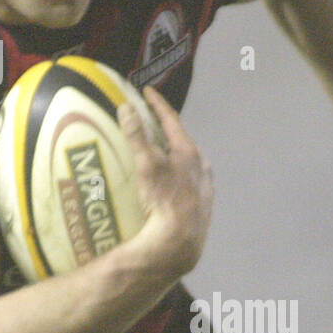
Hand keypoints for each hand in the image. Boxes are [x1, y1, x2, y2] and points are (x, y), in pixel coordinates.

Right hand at [118, 84, 213, 280]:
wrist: (180, 240)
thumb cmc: (163, 199)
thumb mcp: (146, 165)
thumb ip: (136, 136)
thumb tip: (127, 107)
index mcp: (189, 151)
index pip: (171, 120)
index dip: (157, 104)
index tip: (147, 92)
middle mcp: (202, 166)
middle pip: (182, 142)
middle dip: (167, 131)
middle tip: (152, 124)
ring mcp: (205, 187)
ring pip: (189, 164)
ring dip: (175, 156)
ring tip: (161, 156)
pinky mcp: (203, 206)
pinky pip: (190, 183)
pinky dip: (178, 177)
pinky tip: (171, 186)